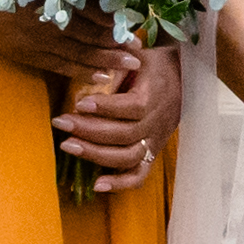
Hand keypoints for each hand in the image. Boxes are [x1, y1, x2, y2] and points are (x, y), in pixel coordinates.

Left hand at [49, 34, 183, 191]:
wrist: (183, 79)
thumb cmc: (152, 66)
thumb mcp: (136, 57)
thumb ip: (116, 65)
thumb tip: (91, 70)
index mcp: (154, 97)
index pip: (131, 107)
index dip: (105, 108)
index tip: (79, 103)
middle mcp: (156, 123)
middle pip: (124, 134)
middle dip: (88, 130)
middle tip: (61, 123)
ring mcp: (155, 141)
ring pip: (128, 156)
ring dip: (96, 154)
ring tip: (68, 145)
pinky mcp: (153, 153)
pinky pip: (139, 175)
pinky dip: (120, 184)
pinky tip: (97, 186)